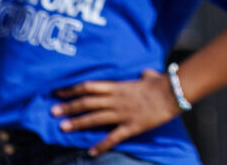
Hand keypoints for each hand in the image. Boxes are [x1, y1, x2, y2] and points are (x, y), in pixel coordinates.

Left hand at [51, 69, 179, 155]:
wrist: (174, 92)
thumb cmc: (162, 82)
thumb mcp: (150, 76)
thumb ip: (144, 76)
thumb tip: (143, 74)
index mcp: (119, 87)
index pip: (90, 87)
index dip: (73, 90)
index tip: (58, 92)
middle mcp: (116, 100)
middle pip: (88, 103)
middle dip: (69, 107)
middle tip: (52, 111)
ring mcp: (123, 113)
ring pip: (95, 119)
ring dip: (78, 123)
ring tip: (62, 127)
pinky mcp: (131, 126)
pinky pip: (114, 137)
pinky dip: (101, 145)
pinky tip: (91, 152)